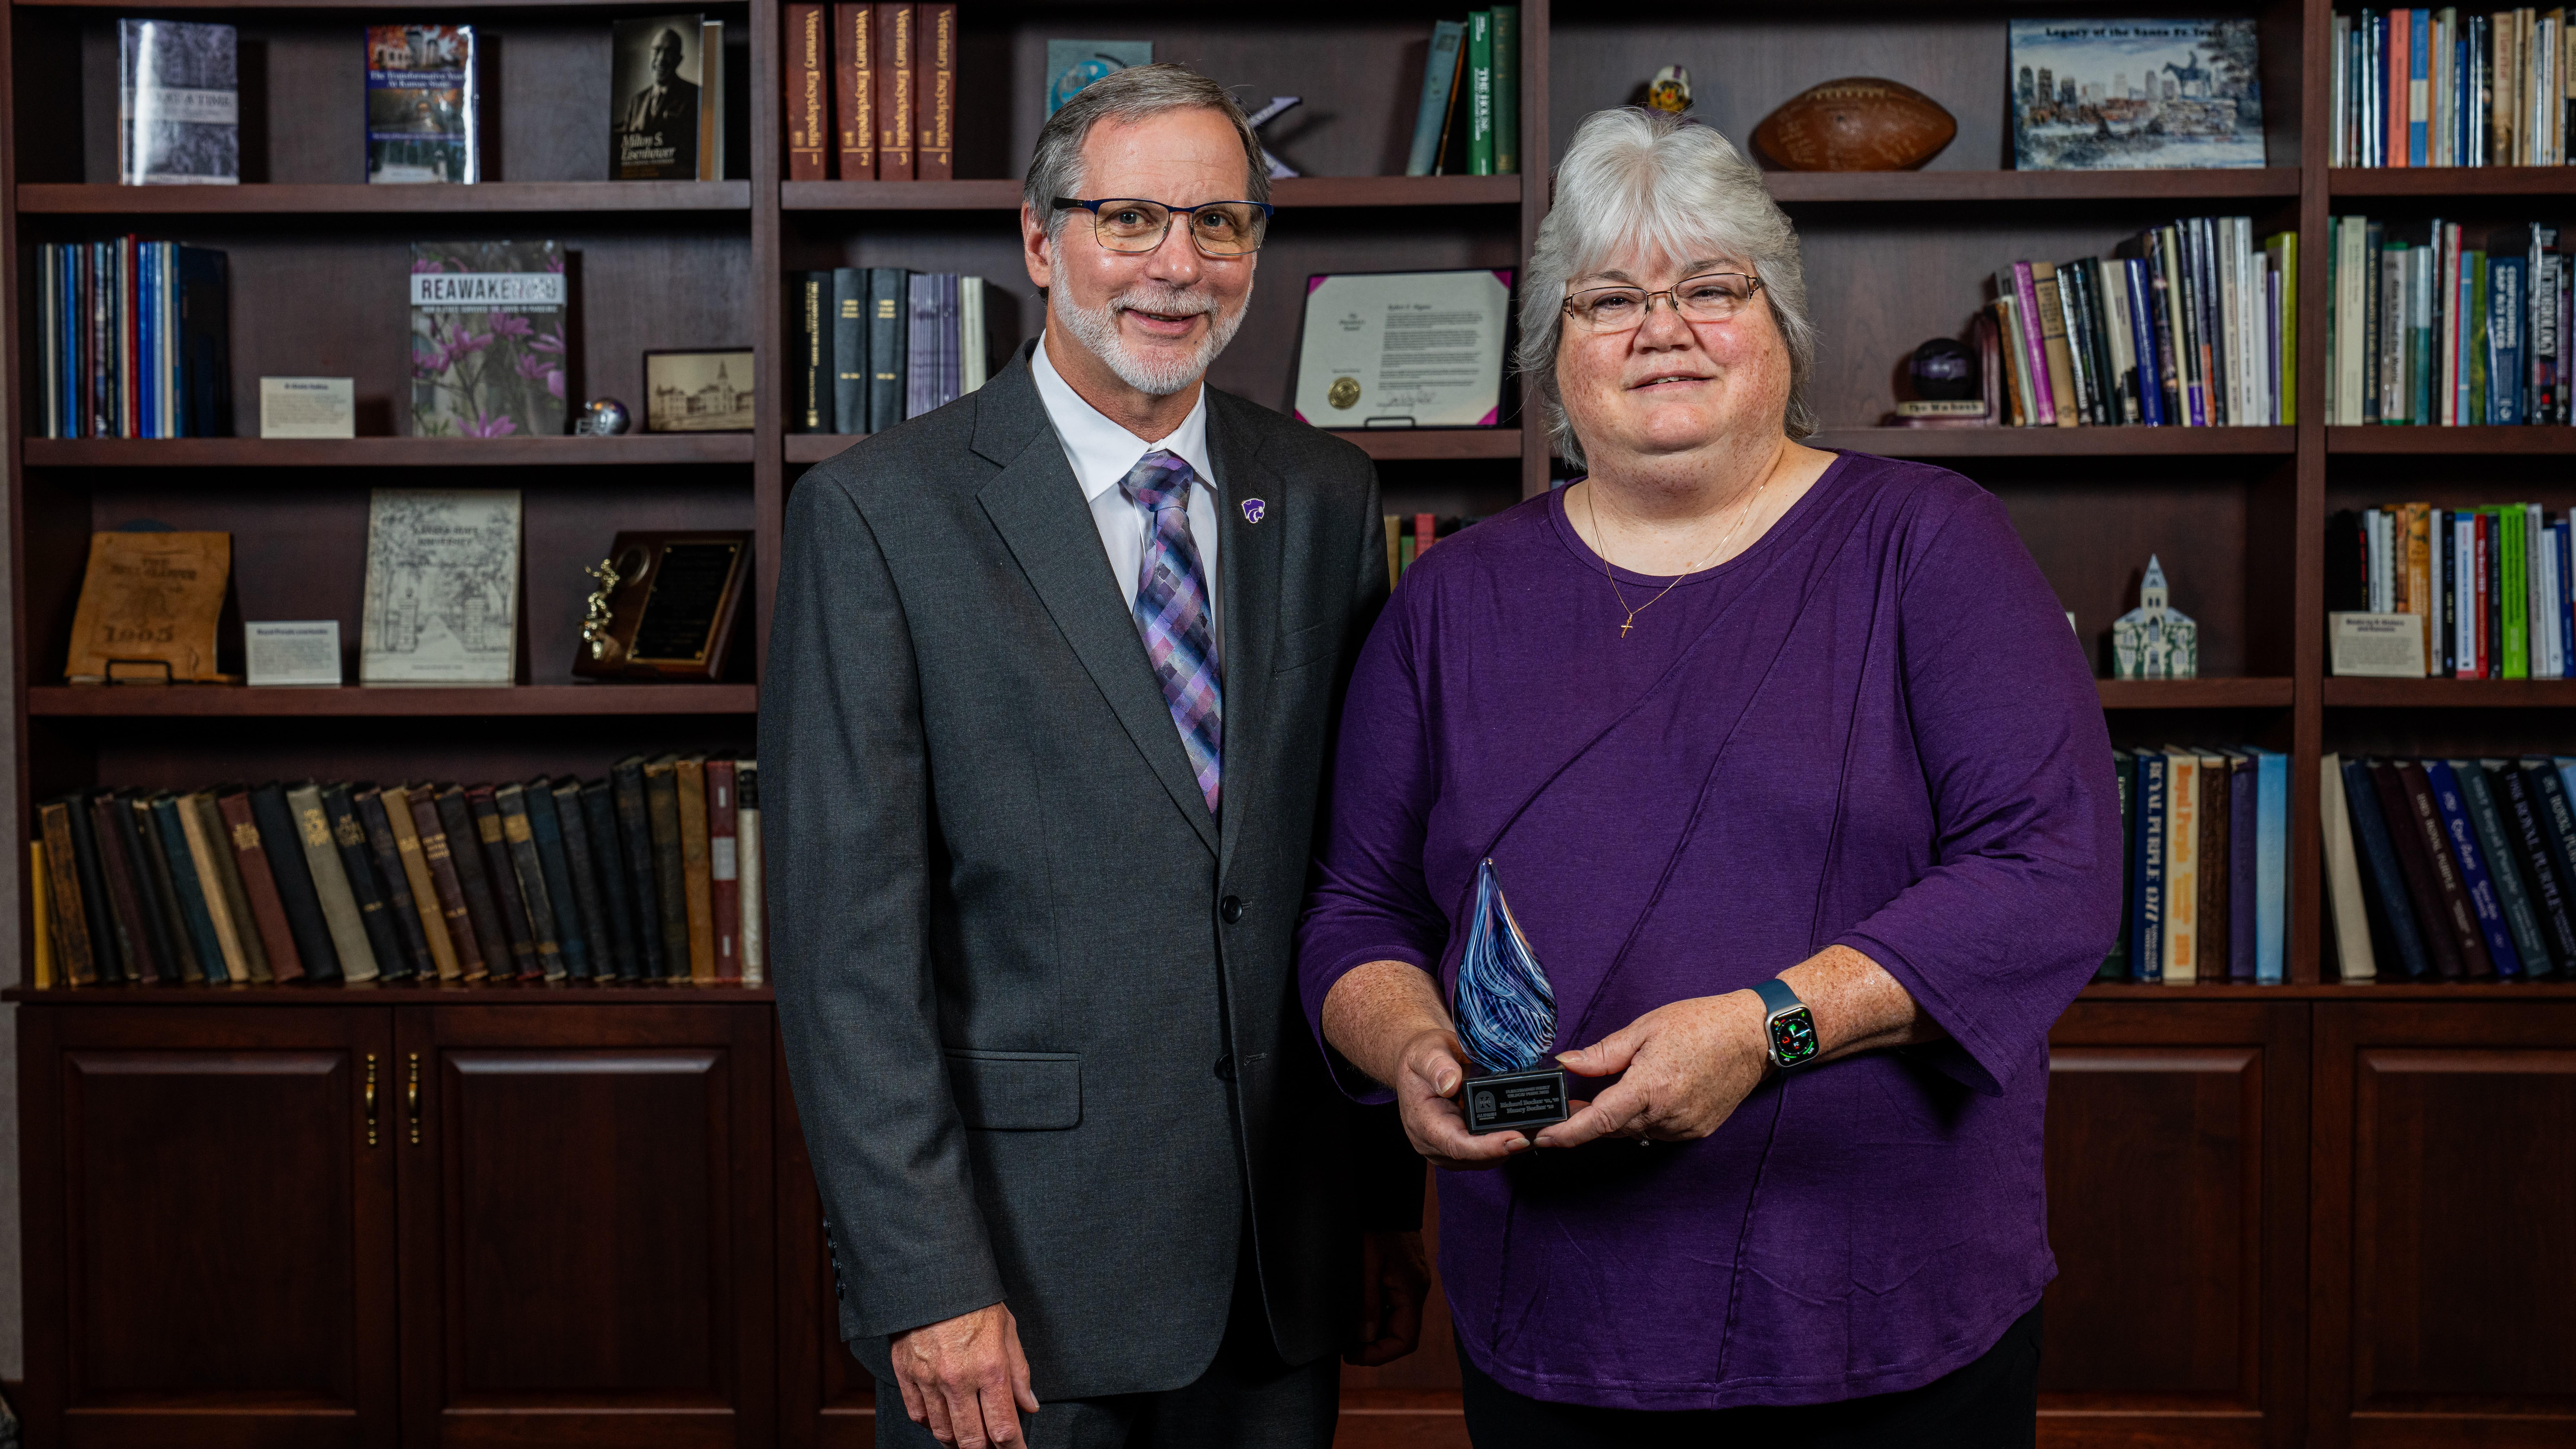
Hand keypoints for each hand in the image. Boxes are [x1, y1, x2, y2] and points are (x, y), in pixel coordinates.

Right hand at [889, 1302, 1039, 1447]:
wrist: (933, 1277)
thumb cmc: (974, 1301)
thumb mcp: (1008, 1331)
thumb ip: (1019, 1373)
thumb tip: (1029, 1406)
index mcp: (990, 1368)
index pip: (1003, 1426)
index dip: (1013, 1448)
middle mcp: (959, 1379)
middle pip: (972, 1439)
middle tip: (993, 1448)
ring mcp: (930, 1379)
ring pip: (944, 1432)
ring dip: (958, 1441)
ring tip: (968, 1437)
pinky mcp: (907, 1374)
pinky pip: (919, 1415)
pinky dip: (932, 1424)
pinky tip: (942, 1421)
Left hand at [1347, 1229, 1430, 1365]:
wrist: (1388, 1200)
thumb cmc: (1378, 1226)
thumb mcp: (1368, 1262)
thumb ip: (1367, 1301)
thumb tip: (1364, 1337)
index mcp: (1412, 1291)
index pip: (1405, 1340)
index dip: (1380, 1355)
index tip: (1353, 1356)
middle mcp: (1416, 1292)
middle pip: (1401, 1334)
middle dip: (1374, 1346)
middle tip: (1345, 1348)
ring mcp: (1411, 1285)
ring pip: (1396, 1321)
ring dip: (1374, 1332)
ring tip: (1348, 1334)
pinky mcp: (1403, 1278)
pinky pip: (1392, 1306)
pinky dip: (1376, 1315)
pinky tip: (1357, 1314)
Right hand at [1390, 1027, 1530, 1168]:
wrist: (1421, 1063)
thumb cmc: (1421, 1057)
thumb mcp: (1425, 1052)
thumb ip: (1436, 1065)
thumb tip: (1451, 1084)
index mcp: (1424, 1124)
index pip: (1458, 1146)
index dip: (1489, 1146)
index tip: (1518, 1138)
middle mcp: (1435, 1144)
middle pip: (1478, 1157)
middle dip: (1510, 1146)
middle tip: (1542, 1130)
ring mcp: (1449, 1149)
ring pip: (1487, 1158)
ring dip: (1512, 1146)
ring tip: (1540, 1127)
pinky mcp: (1463, 1146)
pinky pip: (1488, 1151)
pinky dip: (1507, 1141)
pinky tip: (1526, 1127)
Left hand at [1538, 990, 1769, 1148]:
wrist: (1753, 1036)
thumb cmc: (1699, 1024)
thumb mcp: (1644, 1029)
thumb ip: (1603, 1054)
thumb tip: (1565, 1064)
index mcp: (1650, 1088)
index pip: (1597, 1121)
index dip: (1565, 1134)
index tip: (1540, 1138)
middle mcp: (1667, 1115)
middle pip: (1612, 1129)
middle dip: (1585, 1121)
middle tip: (1567, 1102)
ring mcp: (1684, 1127)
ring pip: (1633, 1132)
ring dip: (1616, 1118)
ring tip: (1612, 1090)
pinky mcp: (1697, 1131)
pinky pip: (1656, 1132)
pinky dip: (1642, 1119)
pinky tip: (1646, 1096)